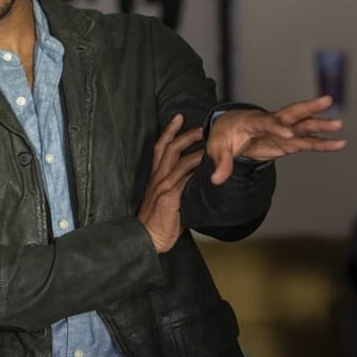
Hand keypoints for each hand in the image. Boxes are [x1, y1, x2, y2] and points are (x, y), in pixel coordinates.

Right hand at [137, 114, 203, 252]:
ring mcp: (163, 188)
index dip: (168, 131)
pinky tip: (206, 168)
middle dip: (184, 135)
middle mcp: (157, 179)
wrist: (146, 238)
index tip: (178, 118)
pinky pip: (183, 181)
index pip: (160, 148)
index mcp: (155, 177)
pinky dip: (195, 172)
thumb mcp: (164, 200)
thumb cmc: (156, 222)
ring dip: (195, 151)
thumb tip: (193, 180)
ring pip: (178, 162)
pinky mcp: (169, 199)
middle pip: (169, 149)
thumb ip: (175, 188)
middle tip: (200, 127)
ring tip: (210, 144)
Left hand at [207, 95, 345, 184]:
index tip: (288, 133)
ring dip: (320, 124)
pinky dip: (322, 143)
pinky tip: (339, 143)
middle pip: (291, 113)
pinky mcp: (289, 140)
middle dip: (308, 107)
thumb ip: (221, 163)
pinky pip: (307, 141)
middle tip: (327, 100)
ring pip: (304, 125)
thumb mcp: (217, 148)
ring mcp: (282, 130)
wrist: (229, 128)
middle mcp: (271, 122)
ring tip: (339, 125)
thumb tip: (216, 180)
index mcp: (251, 121)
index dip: (276, 127)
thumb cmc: (223, 135)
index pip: (265, 122)